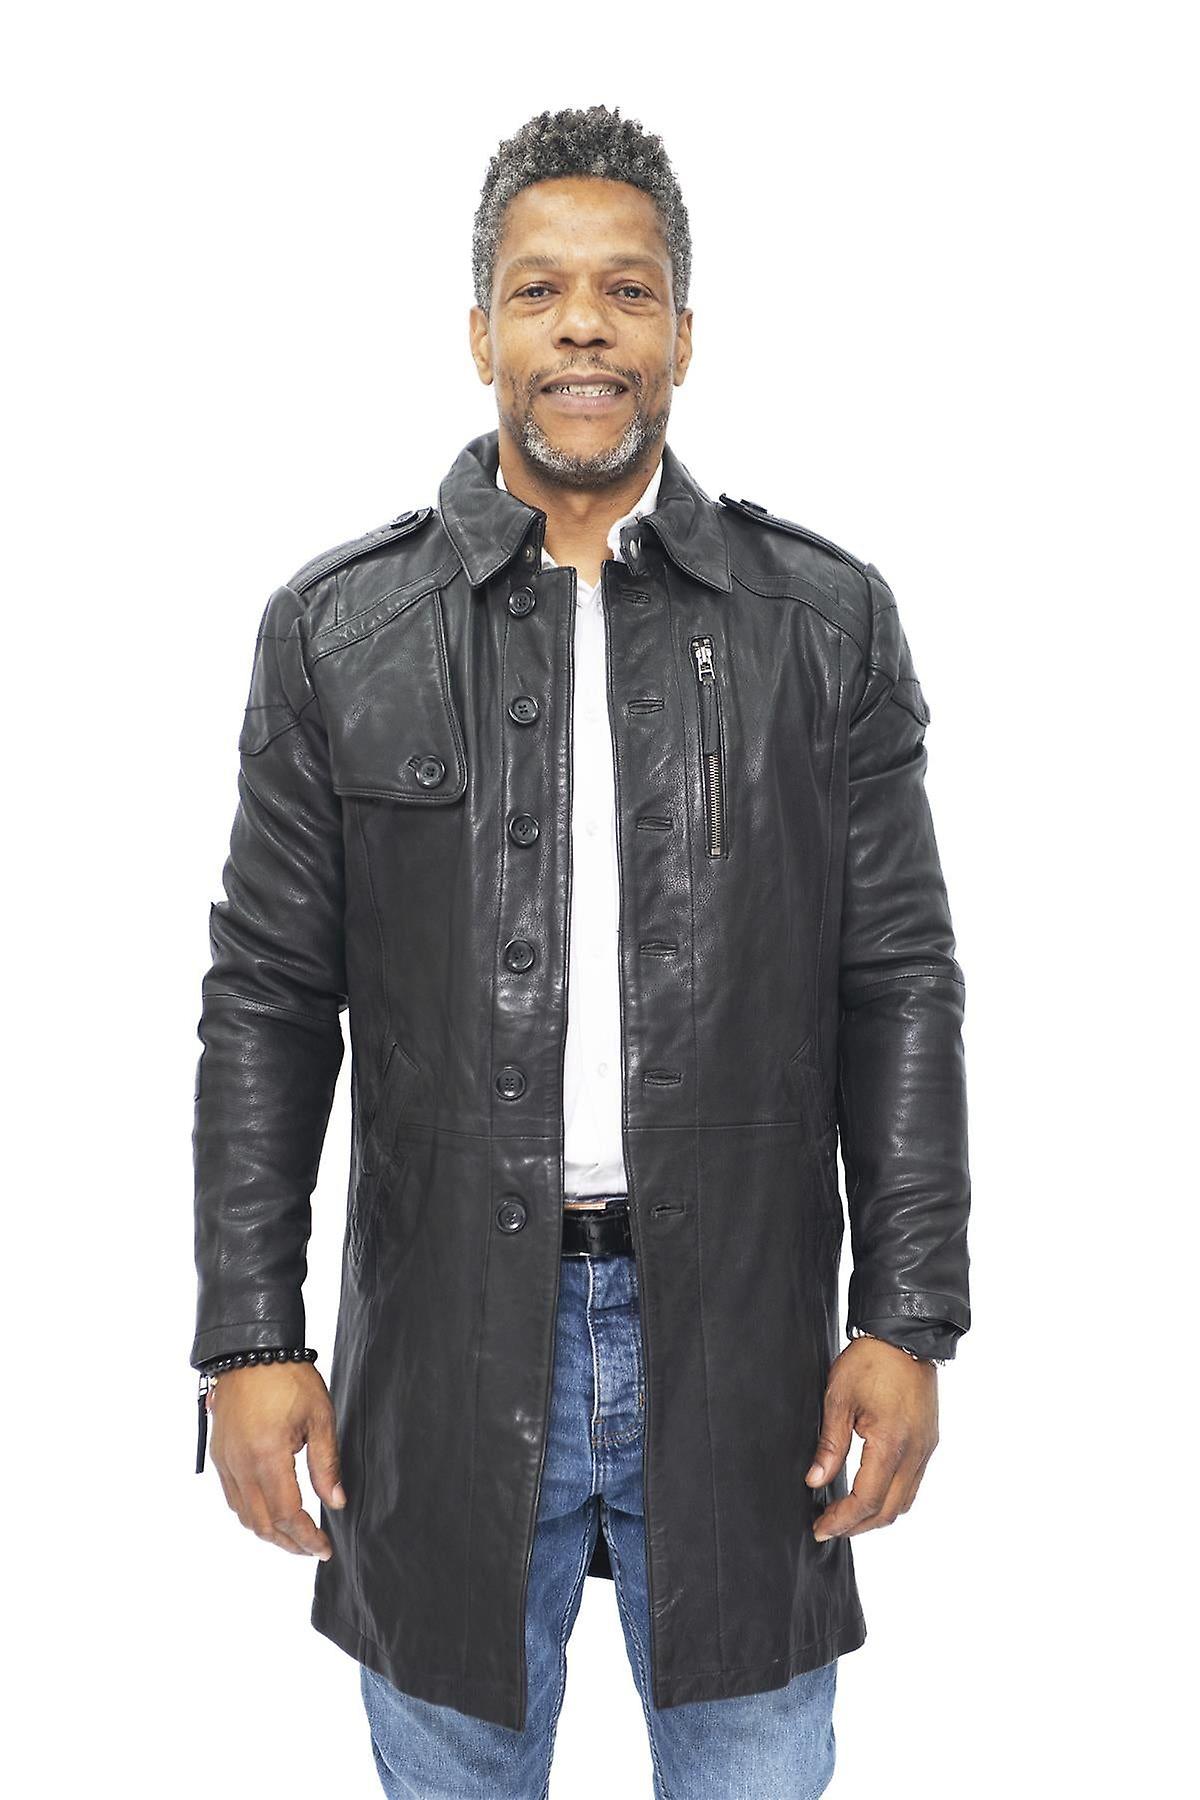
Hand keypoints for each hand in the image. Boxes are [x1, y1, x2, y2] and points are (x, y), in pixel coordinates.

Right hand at [208, 1362, 345, 1558]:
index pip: (288, 1514)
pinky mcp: (219, 1454)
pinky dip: (251, 1513)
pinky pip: (232, 1497)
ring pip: (244, 1515)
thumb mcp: (320, 1417)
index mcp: (268, 1457)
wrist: (251, 1350)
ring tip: (294, 1535)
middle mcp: (240, 1465)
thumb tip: (336, 1502)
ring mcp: (225, 1461)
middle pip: (263, 1523)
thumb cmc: (289, 1378)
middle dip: (290, 1542)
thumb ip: (326, 1464)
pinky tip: (269, 1510)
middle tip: (312, 1548)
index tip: (324, 1548)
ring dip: (269, 1531)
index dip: (307, 1537)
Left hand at [805, 1337, 937, 1540]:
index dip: (842, 1520)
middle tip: (829, 1528)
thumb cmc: (871, 1361)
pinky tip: (871, 1492)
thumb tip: (816, 1481)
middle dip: (858, 1526)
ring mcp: (926, 1449)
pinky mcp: (929, 1441)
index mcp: (891, 1444)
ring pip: (905, 1501)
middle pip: (889, 1510)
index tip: (821, 1528)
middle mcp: (915, 1453)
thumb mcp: (839, 1398)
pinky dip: (892, 1497)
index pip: (867, 1500)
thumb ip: (829, 1445)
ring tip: (847, 1516)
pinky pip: (913, 1483)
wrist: (905, 1335)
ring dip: (876, 1515)